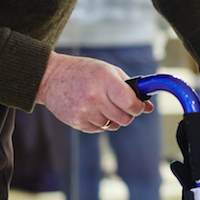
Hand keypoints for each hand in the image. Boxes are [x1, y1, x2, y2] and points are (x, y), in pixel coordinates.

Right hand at [35, 52, 152, 132]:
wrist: (50, 77)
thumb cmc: (84, 71)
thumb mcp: (108, 71)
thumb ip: (130, 88)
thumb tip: (149, 107)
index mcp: (105, 81)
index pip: (131, 104)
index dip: (138, 107)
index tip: (138, 105)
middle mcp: (95, 97)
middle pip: (125, 119)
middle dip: (128, 114)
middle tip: (122, 105)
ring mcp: (85, 112)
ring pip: (113, 125)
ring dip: (113, 117)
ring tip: (102, 103)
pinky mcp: (77, 122)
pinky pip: (99, 129)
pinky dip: (100, 122)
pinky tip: (91, 108)